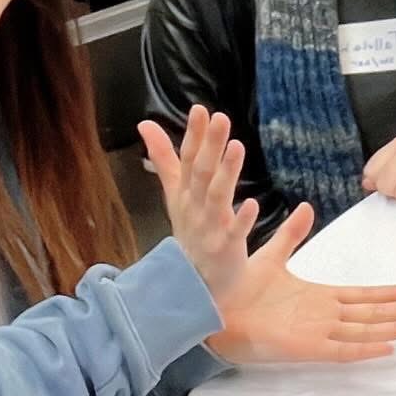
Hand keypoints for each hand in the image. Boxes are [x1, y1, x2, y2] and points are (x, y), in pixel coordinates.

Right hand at [139, 107, 256, 312]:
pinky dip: (241, 220)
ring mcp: (208, 229)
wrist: (192, 286)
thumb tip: (145, 124)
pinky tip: (251, 203)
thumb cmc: (189, 234)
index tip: (200, 109)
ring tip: (237, 147)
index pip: (188, 158)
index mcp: (185, 193)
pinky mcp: (224, 250)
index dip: (194, 134)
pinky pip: (233, 234)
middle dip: (210, 145)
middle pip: (202, 172)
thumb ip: (164, 158)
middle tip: (220, 118)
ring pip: (216, 197)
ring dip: (226, 172)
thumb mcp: (174, 193)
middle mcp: (194, 208)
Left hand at [205, 201, 395, 364]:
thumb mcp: (272, 255)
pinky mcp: (306, 348)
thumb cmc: (238, 290)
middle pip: (373, 314)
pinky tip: (388, 345)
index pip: (363, 297)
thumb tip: (306, 208)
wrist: (213, 308)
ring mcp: (318, 333)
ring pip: (366, 331)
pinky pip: (342, 349)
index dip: (389, 294)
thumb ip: (291, 235)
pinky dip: (366, 348)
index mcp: (318, 298)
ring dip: (395, 328)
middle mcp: (323, 317)